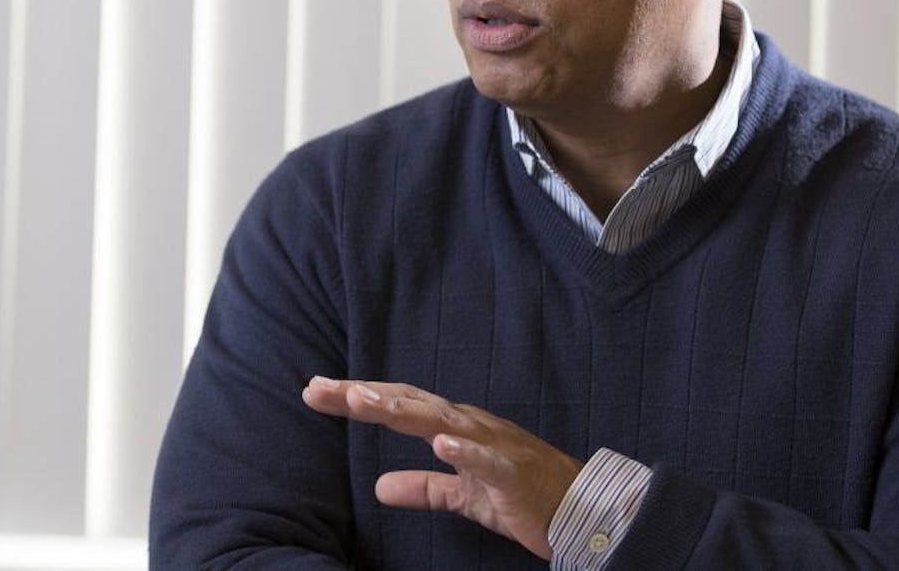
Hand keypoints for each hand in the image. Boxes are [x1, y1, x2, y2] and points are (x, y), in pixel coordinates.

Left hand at [301, 375, 582, 559]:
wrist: (582, 509)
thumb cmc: (524, 496)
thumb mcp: (465, 495)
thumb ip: (425, 488)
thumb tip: (381, 488)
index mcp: (456, 429)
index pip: (399, 406)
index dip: (359, 398)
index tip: (316, 392)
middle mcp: (469, 426)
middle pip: (408, 403)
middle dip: (363, 395)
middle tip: (318, 389)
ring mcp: (492, 445)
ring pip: (440, 420)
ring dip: (402, 410)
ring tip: (363, 402)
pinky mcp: (513, 472)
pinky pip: (487, 459)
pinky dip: (465, 450)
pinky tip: (440, 443)